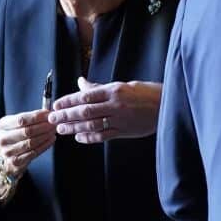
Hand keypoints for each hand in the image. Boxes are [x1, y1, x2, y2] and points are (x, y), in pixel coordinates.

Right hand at [0, 109, 54, 196]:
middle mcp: (3, 138)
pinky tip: (51, 140)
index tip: (49, 114)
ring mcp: (8, 151)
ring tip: (53, 131)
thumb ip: (30, 118)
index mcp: (2, 125)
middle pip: (27, 131)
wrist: (6, 158)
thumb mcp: (16, 124)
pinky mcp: (16, 161)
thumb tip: (48, 113)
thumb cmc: (15, 137)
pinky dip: (45, 145)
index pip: (21, 119)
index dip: (37, 116)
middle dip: (44, 126)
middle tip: (54, 124)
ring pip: (31, 142)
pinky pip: (34, 152)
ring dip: (45, 136)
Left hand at [47, 78, 161, 142]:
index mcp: (115, 90)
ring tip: (61, 129)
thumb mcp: (124, 85)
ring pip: (92, 125)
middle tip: (52, 118)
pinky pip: (103, 135)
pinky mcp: (125, 131)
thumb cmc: (146, 93)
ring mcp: (120, 119)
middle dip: (66, 115)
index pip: (86, 95)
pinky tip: (78, 137)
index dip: (69, 101)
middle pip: (85, 111)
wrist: (168, 106)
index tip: (56, 104)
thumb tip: (81, 82)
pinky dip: (89, 137)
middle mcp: (116, 104)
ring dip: (74, 128)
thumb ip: (100, 87)